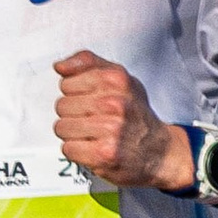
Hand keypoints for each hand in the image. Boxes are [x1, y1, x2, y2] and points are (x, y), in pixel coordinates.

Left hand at [52, 51, 194, 190]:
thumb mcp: (119, 78)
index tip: (91, 100)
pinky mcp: (104, 154)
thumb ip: (88, 63)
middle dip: (73, 114)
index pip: (66, 83)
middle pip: (62, 106)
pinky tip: (93, 148)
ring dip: (73, 134)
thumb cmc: (134, 114)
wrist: (158, 151)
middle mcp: (115, 103)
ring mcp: (110, 129)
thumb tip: (60, 66)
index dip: (75, 94)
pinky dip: (77, 151)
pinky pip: (67, 148)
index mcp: (116, 79)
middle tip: (94, 120)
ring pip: (62, 127)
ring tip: (93, 134)